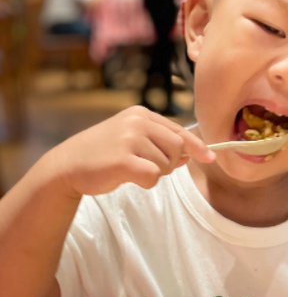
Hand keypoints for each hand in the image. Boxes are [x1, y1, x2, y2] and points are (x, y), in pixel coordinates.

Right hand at [46, 106, 214, 197]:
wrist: (67, 165)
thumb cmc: (103, 154)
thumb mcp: (132, 140)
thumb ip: (159, 143)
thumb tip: (191, 155)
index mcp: (141, 114)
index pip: (179, 130)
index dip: (197, 146)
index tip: (211, 157)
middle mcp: (137, 121)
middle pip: (177, 146)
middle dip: (171, 162)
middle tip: (150, 168)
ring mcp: (130, 138)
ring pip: (166, 163)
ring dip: (156, 173)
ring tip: (132, 170)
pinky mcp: (123, 159)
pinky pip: (153, 175)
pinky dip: (147, 182)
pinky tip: (130, 178)